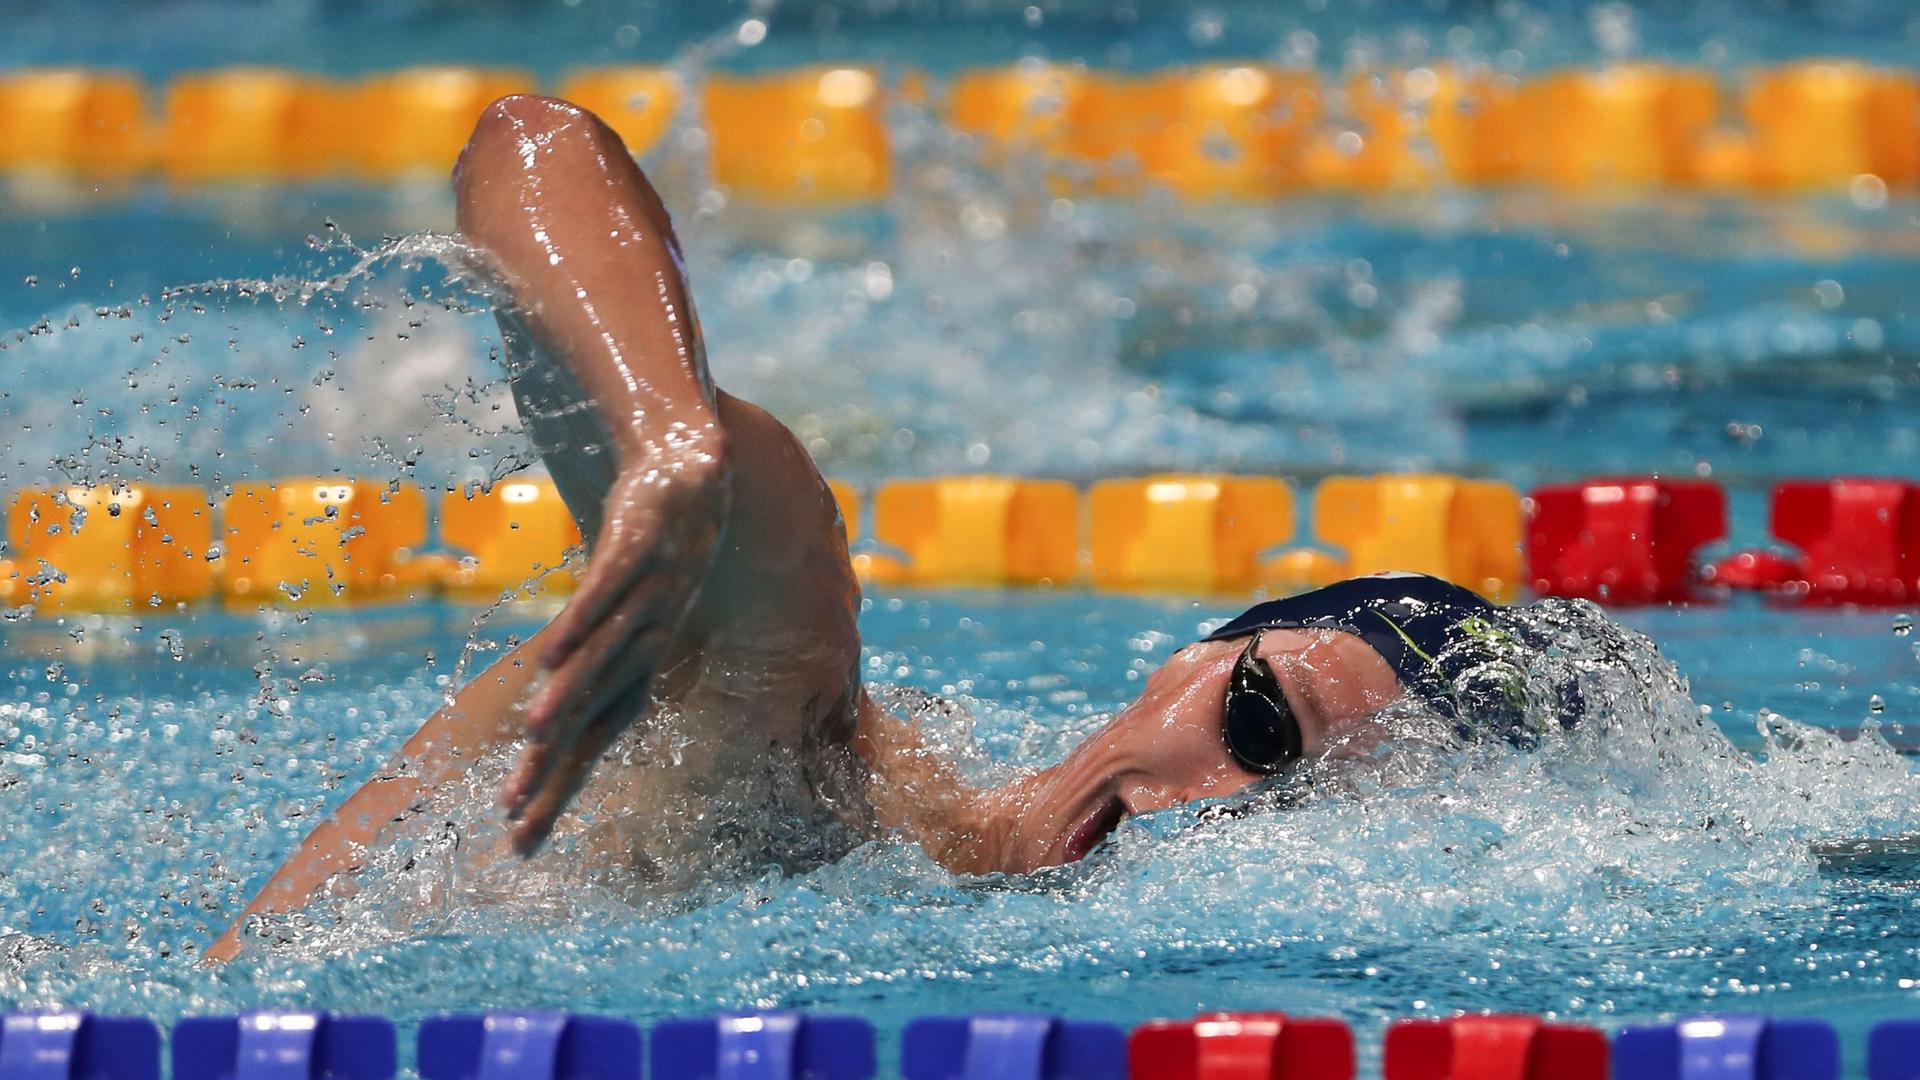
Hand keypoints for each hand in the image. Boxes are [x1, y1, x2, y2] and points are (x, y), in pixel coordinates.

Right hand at [502, 446, 728, 853]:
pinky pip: (604, 591)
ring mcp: (646, 597)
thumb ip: (582, 666)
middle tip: (513, 815)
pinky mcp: (636, 548)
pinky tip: (547, 655)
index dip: (558, 791)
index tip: (519, 842)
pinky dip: (580, 622)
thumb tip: (544, 718)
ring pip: (601, 657)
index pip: (592, 744)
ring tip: (531, 738)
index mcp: (638, 669)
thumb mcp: (619, 620)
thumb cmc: (650, 561)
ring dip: (567, 696)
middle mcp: (646, 644)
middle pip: (592, 716)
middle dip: (554, 768)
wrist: (691, 476)